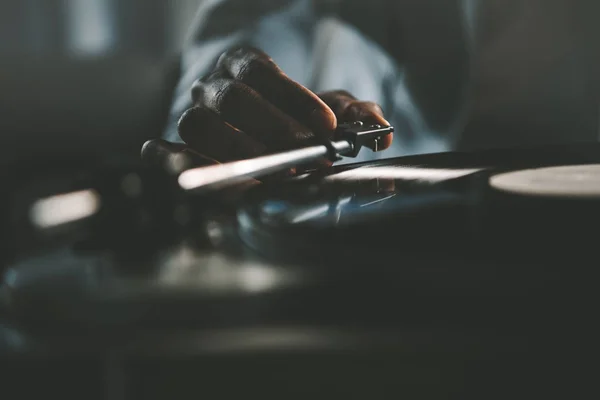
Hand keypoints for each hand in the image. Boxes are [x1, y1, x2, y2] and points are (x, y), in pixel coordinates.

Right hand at [177, 47, 391, 166]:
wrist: (268, 141)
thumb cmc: (299, 124)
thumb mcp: (330, 113)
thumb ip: (356, 117)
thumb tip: (380, 133)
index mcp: (246, 67)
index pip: (262, 72)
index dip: (294, 99)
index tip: (326, 128)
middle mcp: (214, 87)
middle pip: (230, 99)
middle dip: (271, 130)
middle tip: (304, 156)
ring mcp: (194, 117)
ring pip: (197, 124)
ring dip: (237, 151)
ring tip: (275, 174)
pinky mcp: (178, 151)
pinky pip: (161, 152)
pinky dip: (171, 162)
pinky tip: (197, 176)